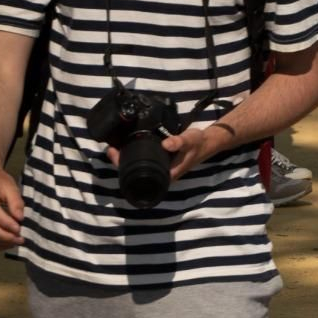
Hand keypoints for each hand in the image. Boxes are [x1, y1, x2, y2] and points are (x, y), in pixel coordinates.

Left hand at [106, 125, 233, 182]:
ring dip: (125, 158)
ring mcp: (159, 168)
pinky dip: (132, 154)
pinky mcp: (159, 161)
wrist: (206, 143)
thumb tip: (166, 144)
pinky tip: (126, 146)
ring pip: (137, 167)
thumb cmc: (197, 144)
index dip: (124, 168)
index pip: (140, 177)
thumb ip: (179, 142)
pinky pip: (142, 161)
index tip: (115, 155)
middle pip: (135, 174)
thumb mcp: (189, 140)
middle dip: (120, 162)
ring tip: (114, 147)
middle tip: (111, 149)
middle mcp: (160, 174)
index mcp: (166, 175)